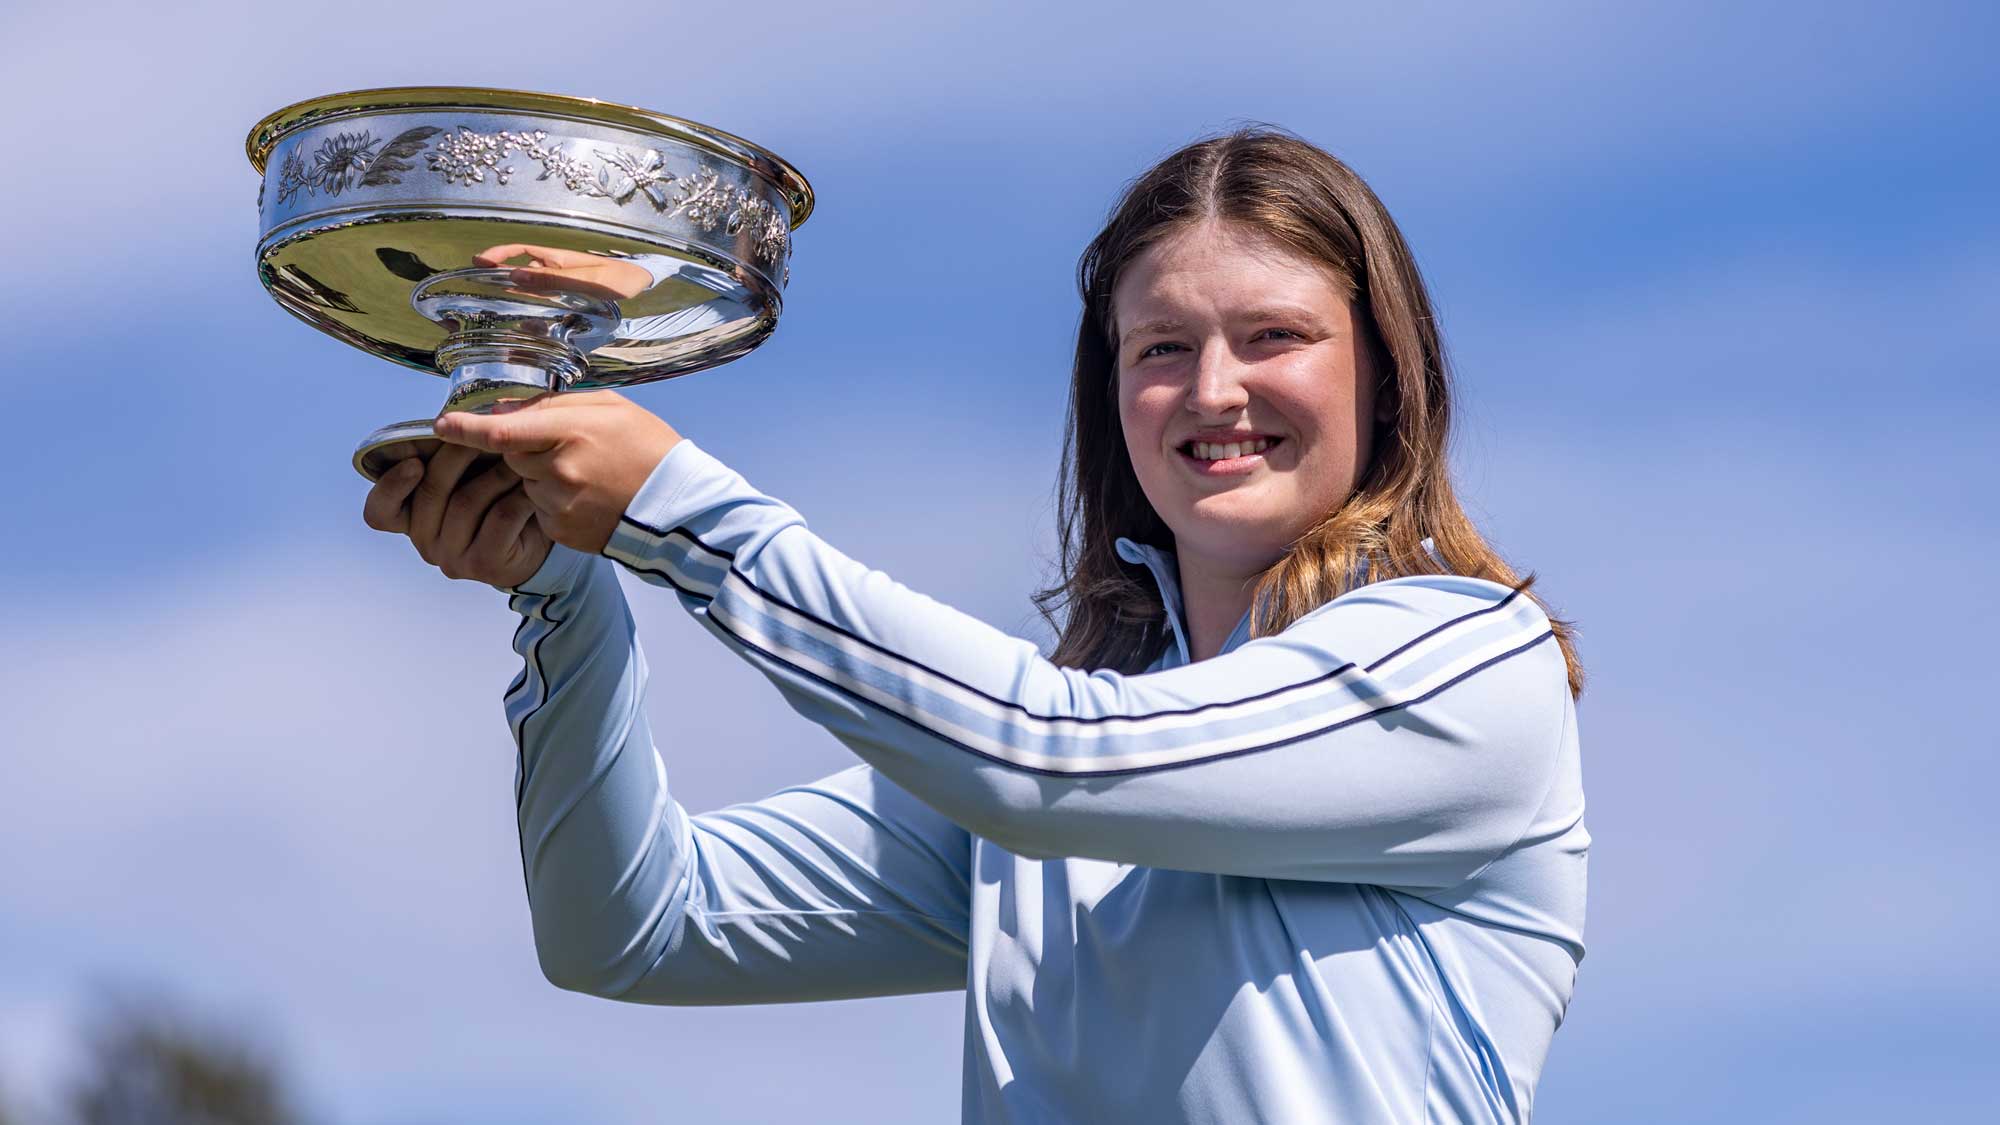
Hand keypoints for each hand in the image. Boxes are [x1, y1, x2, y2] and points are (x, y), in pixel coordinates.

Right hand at [361, 443, 553, 587]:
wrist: (540, 537)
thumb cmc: (498, 497)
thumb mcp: (470, 472)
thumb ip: (450, 451)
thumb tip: (452, 417)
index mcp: (411, 517)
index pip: (380, 511)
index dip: (390, 486)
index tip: (413, 461)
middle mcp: (424, 540)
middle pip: (430, 493)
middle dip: (457, 456)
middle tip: (485, 434)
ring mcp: (453, 558)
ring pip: (467, 502)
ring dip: (495, 472)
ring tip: (518, 454)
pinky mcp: (485, 564)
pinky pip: (499, 518)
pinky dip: (518, 496)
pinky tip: (532, 484)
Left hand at [431, 391, 681, 554]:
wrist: (678, 505)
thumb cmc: (648, 448)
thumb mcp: (610, 408)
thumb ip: (555, 405)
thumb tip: (506, 410)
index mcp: (570, 432)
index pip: (500, 430)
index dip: (465, 428)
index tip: (441, 425)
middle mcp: (559, 470)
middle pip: (511, 454)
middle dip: (525, 448)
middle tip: (564, 446)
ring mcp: (559, 503)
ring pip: (525, 482)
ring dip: (540, 475)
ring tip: (585, 474)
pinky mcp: (562, 530)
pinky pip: (540, 509)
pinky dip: (553, 501)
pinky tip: (586, 496)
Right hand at [474, 243, 655, 300]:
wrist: (643, 285)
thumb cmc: (619, 279)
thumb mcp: (585, 280)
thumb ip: (552, 279)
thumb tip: (515, 275)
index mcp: (557, 257)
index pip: (519, 250)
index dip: (497, 255)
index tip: (476, 263)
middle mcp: (556, 267)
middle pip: (520, 268)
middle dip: (498, 276)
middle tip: (475, 289)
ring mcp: (562, 280)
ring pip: (531, 284)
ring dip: (513, 290)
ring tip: (492, 304)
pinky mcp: (570, 294)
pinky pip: (544, 296)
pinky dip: (531, 302)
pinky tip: (524, 315)